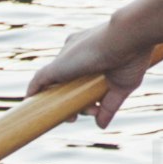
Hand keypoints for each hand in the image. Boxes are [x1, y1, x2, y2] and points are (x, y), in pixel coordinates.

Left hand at [34, 25, 162, 124]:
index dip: (83, 95)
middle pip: (66, 81)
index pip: (79, 76)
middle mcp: (74, 53)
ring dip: (58, 102)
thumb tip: (101, 125)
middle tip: (83, 114)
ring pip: (54, 84)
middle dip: (73, 101)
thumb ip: (109, 106)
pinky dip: (34, 92)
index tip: (91, 108)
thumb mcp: (121, 86)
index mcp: (91, 52)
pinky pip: (38, 81)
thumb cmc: (131, 57)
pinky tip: (31, 105)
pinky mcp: (57, 66)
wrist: (128, 37)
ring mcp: (64, 59)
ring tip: (71, 117)